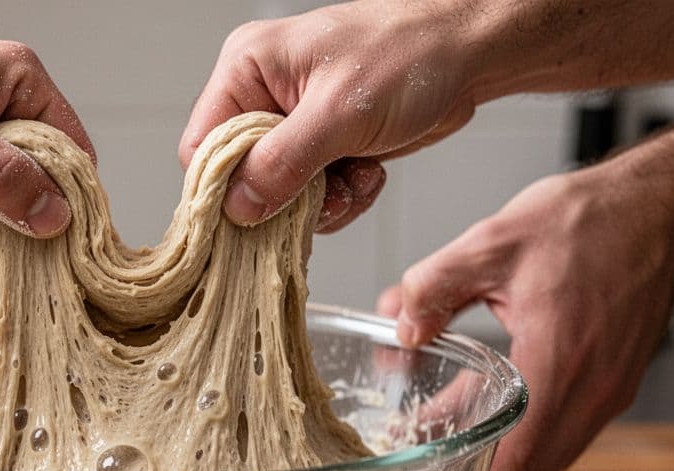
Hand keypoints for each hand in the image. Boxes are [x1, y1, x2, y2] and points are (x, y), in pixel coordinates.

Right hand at [179, 0, 478, 231]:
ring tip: (357, 177)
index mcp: (247, 70)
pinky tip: (369, 173)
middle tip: (325, 195)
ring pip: (280, 194)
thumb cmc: (409, 57)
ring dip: (322, 202)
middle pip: (241, 177)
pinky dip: (344, 196)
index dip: (224, 187)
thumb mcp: (338, 114)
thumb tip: (237, 208)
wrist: (470, 55)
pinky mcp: (324, 146)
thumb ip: (281, 163)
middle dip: (286, 197)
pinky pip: (314, 196)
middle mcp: (263, 96)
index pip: (202, 146)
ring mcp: (294, 124)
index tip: (257, 213)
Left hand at [378, 168, 673, 470]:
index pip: (513, 465)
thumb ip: (436, 286)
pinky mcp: (610, 379)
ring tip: (447, 466)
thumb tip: (398, 323)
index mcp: (556, 368)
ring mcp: (606, 391)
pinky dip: (523, 439)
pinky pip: (561, 428)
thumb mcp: (493, 242)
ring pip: (547, 455)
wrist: (663, 208)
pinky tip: (482, 418)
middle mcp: (588, 393)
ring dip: (501, 470)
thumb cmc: (589, 222)